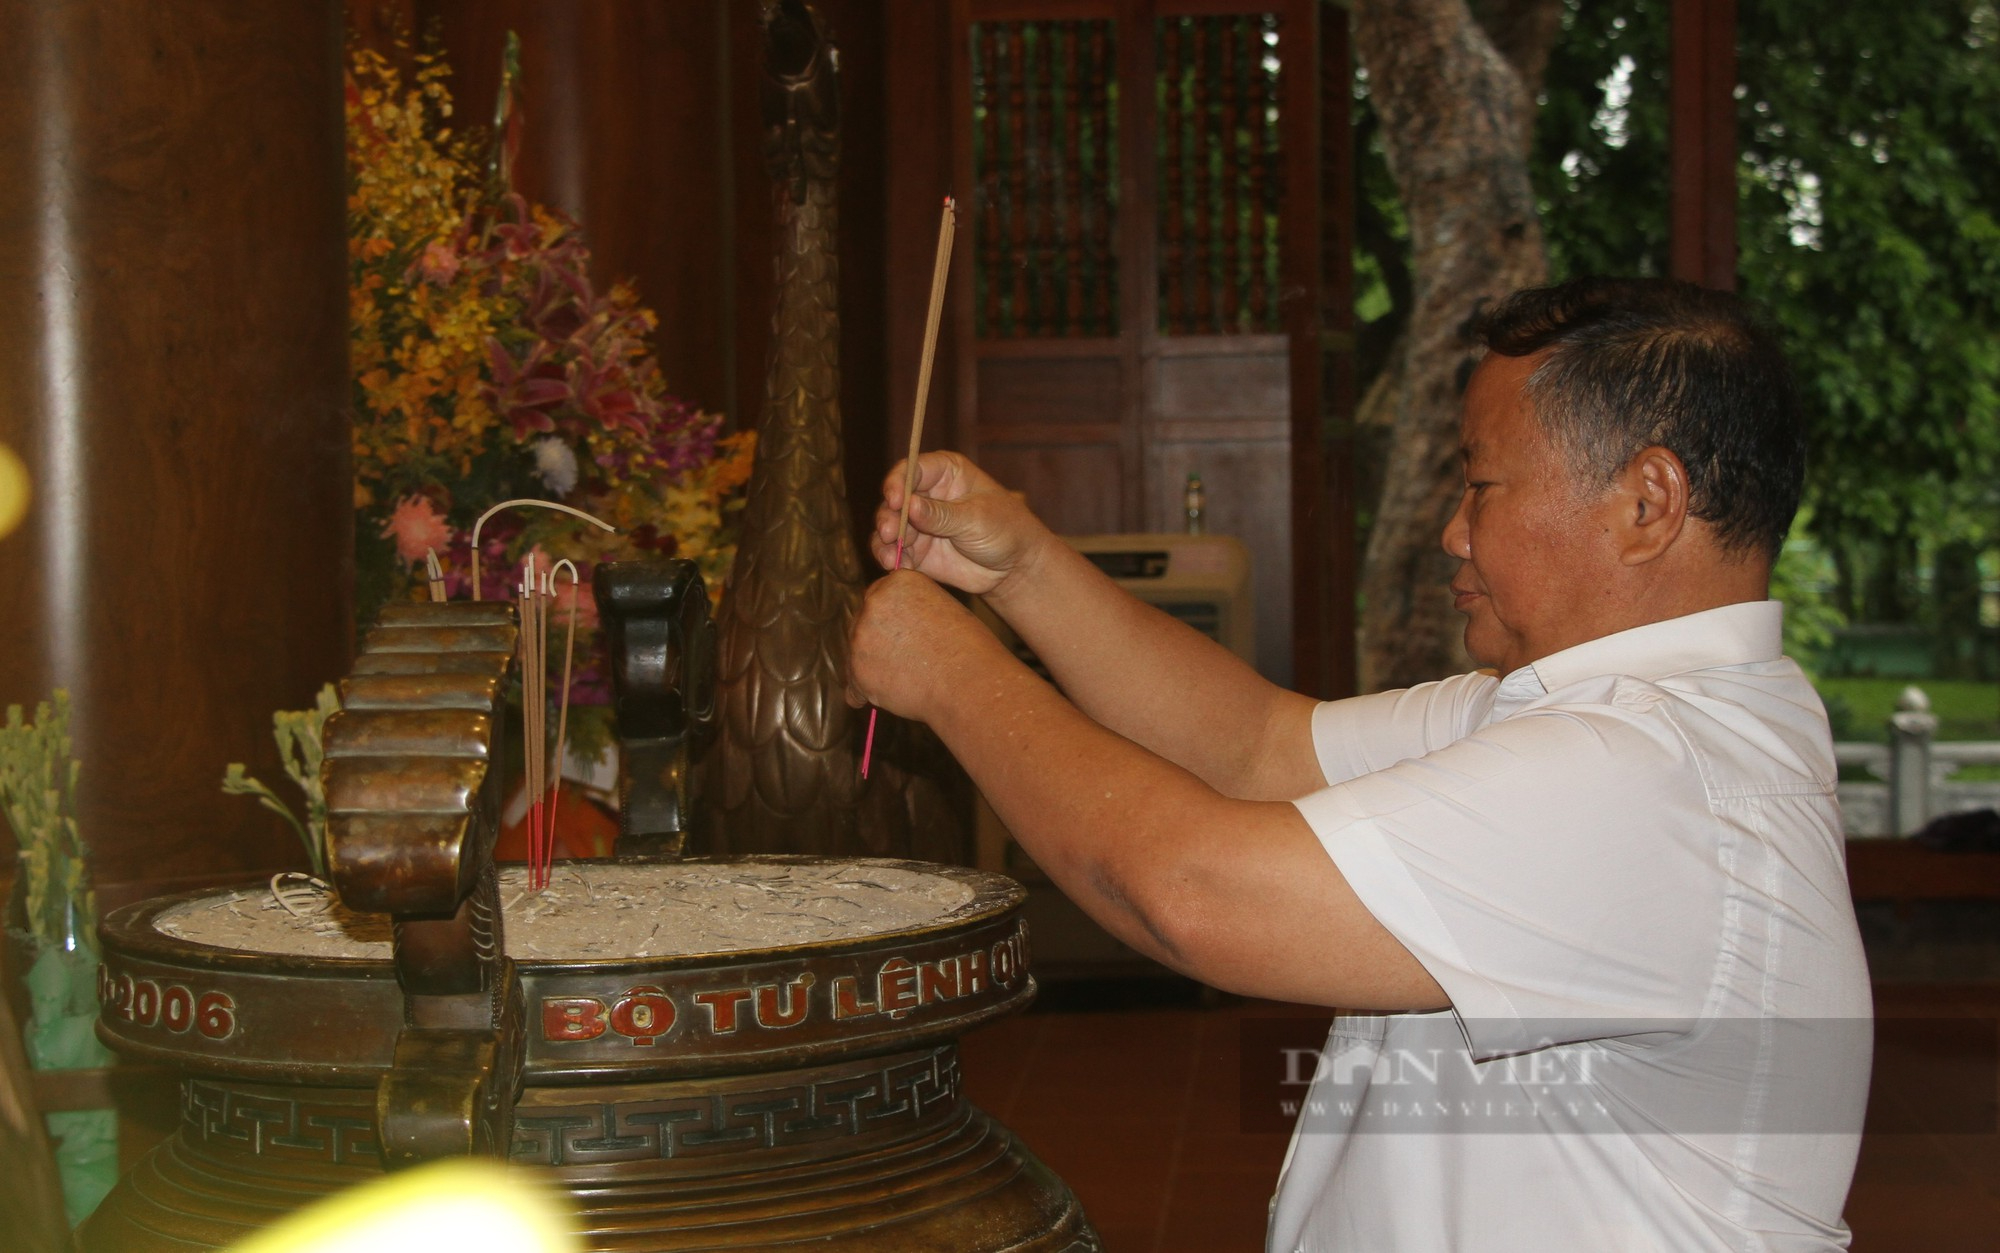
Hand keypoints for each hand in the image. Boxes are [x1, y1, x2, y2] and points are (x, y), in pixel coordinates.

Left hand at [847, 569, 1002, 719]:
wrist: (968, 682)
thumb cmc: (967, 649)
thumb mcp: (942, 609)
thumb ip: (910, 610)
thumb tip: (892, 626)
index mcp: (897, 582)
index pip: (878, 599)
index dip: (890, 621)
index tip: (903, 636)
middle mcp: (874, 603)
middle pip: (863, 624)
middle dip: (878, 643)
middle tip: (905, 660)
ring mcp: (862, 637)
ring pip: (857, 655)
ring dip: (874, 668)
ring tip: (906, 679)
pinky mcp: (857, 670)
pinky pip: (855, 686)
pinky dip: (867, 693)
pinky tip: (888, 695)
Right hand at [873, 452, 1053, 599]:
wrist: (1015, 568)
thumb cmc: (1005, 530)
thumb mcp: (977, 519)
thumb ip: (942, 515)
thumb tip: (910, 506)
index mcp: (945, 473)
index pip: (912, 469)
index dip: (898, 482)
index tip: (896, 500)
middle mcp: (927, 494)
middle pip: (895, 499)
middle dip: (889, 516)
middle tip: (890, 533)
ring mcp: (919, 523)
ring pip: (889, 526)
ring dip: (885, 540)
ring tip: (890, 556)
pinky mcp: (916, 550)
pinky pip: (895, 552)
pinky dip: (891, 558)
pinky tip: (895, 566)